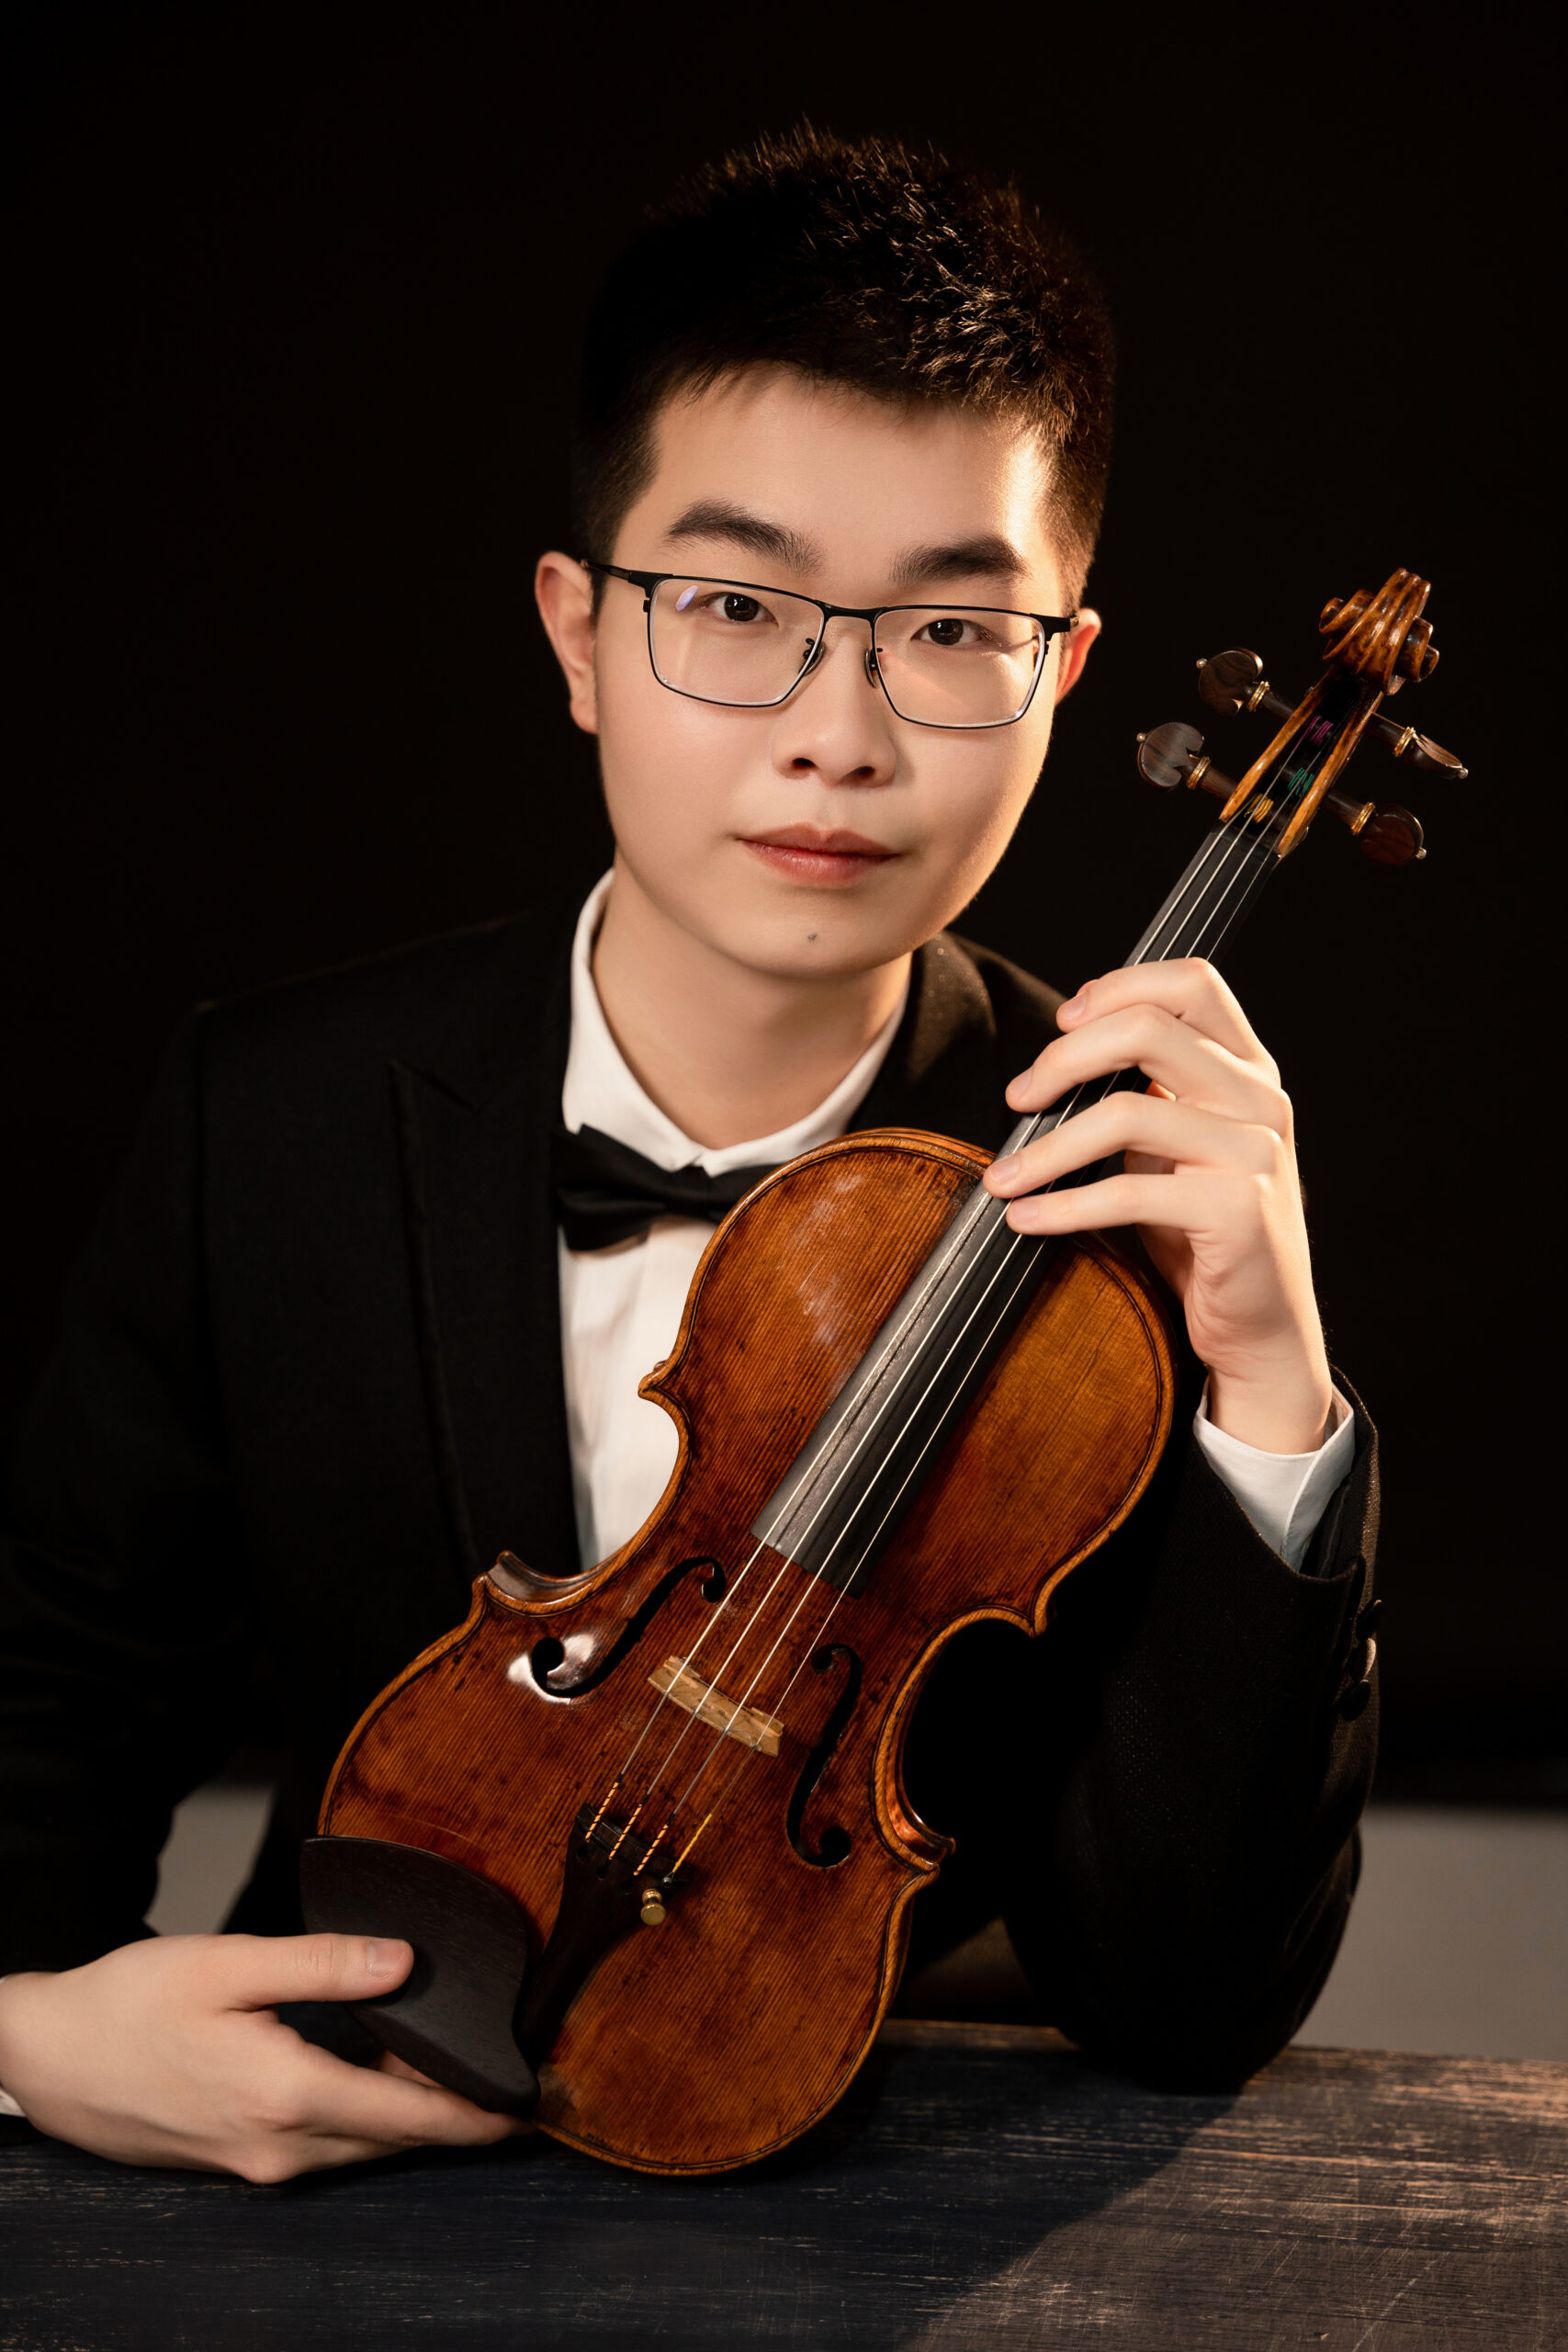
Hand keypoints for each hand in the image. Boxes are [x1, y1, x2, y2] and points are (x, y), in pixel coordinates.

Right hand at [0, 1932, 526, 2181]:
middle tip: (505, 2082)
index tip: (527, 2109)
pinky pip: (323, 2145)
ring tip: (449, 2069)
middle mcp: (279, 2146)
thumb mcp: (229, 1963)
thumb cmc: (127, 2004)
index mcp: (286, 2095)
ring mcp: (257, 2162)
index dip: (475, 2115)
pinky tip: (373, 2076)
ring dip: (406, 2115)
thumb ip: (324, 1964)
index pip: (410, 2119)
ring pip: (359, 2146)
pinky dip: (361, 2117)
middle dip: (453, 2115)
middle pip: (394, 2140)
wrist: (48, 2055)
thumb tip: (404, 1963)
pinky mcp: (239, 2160)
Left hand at [983, 958, 1333, 1453]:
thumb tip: (1057, 1060)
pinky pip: (1128, 1191)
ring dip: (1047, 1146)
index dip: (1117, 987)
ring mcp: (1254, 1151)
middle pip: (1148, 1028)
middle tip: (1019, 1098)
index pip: (1191, 982)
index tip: (1061, 1024)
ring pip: (1126, 1112)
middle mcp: (1260, 1099)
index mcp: (1248, 1070)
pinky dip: (1062, 1204)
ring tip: (1003, 1175)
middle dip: (1064, 1059)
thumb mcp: (1177, 1150)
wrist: (1262, 1328)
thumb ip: (1146, 1096)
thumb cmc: (1206, 1236)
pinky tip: (1026, 1217)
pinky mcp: (1237, 1209)